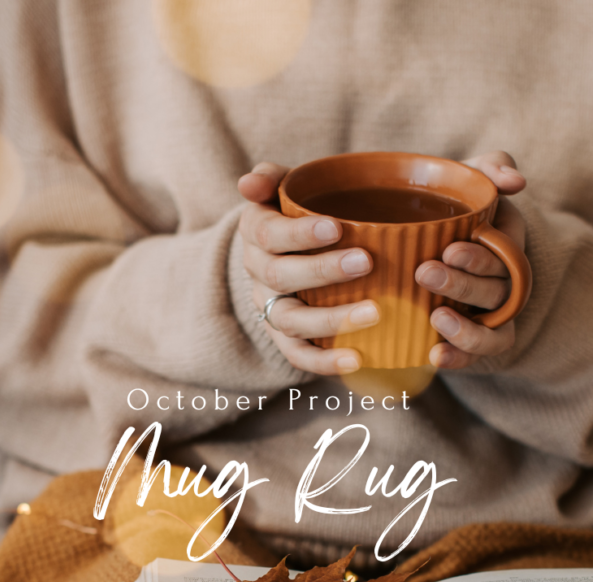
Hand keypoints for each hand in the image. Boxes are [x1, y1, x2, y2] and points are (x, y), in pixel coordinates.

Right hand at [238, 162, 376, 374]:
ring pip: (291, 320)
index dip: (299, 234)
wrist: (288, 255)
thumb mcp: (285, 189)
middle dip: (322, 271)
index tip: (336, 228)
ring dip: (331, 320)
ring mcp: (271, 309)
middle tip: (366, 262)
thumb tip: (248, 183)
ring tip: (375, 313)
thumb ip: (272, 178)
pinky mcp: (286, 339)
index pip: (268, 234)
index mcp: (256, 234)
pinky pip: (299, 356)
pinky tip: (358, 358)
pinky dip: (325, 362)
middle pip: (280, 277)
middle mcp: (258, 274)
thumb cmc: (298, 215)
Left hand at [415, 151, 526, 368]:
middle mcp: (503, 284)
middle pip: (495, 292)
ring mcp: (488, 316)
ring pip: (493, 331)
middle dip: (462, 285)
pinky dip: (459, 359)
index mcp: (505, 247)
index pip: (505, 257)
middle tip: (425, 272)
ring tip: (435, 318)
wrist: (420, 238)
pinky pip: (475, 357)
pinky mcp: (469, 340)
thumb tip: (515, 181)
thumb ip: (491, 167)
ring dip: (467, 330)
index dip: (480, 258)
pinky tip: (434, 357)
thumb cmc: (450, 206)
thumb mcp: (470, 179)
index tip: (450, 250)